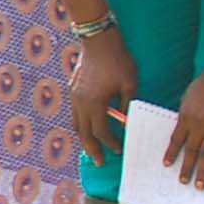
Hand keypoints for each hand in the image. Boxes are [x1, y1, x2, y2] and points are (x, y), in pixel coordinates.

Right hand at [71, 35, 137, 169]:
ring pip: (76, 123)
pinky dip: (80, 123)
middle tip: (99, 162)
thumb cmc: (118, 61)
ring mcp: (74, 96)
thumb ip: (127, 106)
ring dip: (84, 137)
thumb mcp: (129, 85)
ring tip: (91, 147)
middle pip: (83, 132)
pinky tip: (87, 125)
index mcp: (95, 103)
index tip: (119, 149)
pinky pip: (74, 112)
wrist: (98, 41)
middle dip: (92, 148)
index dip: (110, 142)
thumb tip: (126, 121)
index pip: (100, 131)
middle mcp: (81, 103)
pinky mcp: (73, 89)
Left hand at [166, 65, 203, 185]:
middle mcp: (198, 125)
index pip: (175, 139)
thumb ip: (186, 114)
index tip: (166, 165)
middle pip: (190, 150)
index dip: (171, 153)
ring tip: (200, 185)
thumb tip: (184, 128)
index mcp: (185, 116)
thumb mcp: (188, 97)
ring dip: (203, 170)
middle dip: (186, 168)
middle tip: (183, 182)